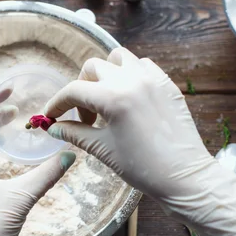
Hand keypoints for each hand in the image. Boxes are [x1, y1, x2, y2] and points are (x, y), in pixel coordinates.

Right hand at [44, 48, 235, 235]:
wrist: (184, 177)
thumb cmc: (142, 168)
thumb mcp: (102, 149)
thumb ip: (75, 133)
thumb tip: (53, 128)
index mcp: (113, 98)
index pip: (74, 91)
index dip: (57, 104)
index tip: (51, 116)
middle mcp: (131, 80)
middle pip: (93, 68)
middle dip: (81, 89)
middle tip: (85, 116)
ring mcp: (152, 79)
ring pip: (118, 59)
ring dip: (106, 74)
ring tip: (107, 99)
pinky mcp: (167, 84)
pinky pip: (143, 66)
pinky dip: (130, 74)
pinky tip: (129, 97)